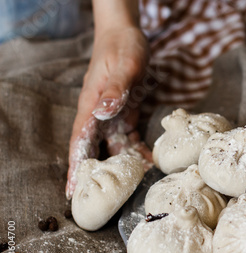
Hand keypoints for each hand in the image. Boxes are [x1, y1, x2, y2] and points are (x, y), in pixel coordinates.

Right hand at [66, 26, 151, 198]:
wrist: (128, 35)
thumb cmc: (122, 48)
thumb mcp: (123, 67)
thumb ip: (114, 91)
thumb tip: (102, 113)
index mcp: (91, 106)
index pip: (80, 142)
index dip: (76, 167)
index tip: (72, 191)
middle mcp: (99, 114)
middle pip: (94, 150)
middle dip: (96, 175)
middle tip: (99, 202)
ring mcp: (112, 115)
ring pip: (114, 147)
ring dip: (122, 166)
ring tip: (134, 187)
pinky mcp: (126, 113)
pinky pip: (130, 137)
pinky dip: (138, 150)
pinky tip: (150, 163)